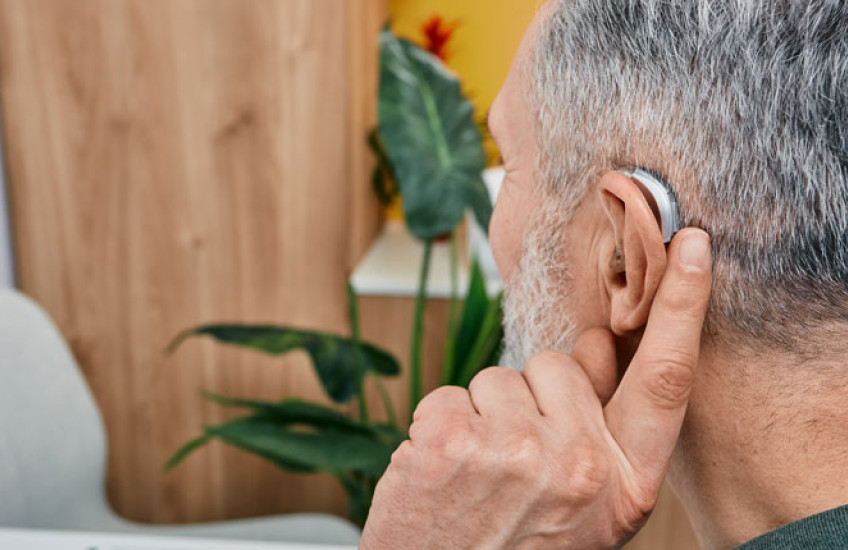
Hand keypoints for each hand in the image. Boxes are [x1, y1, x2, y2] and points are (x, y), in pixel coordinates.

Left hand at [360, 229, 711, 548]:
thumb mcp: (584, 507)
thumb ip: (599, 427)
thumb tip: (595, 344)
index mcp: (624, 484)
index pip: (663, 380)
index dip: (681, 307)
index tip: (689, 247)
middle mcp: (579, 465)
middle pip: (558, 365)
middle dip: (532, 396)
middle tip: (514, 462)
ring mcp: (514, 451)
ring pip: (499, 378)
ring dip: (485, 416)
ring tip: (478, 476)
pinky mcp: (452, 440)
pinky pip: (450, 393)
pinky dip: (441, 425)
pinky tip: (443, 474)